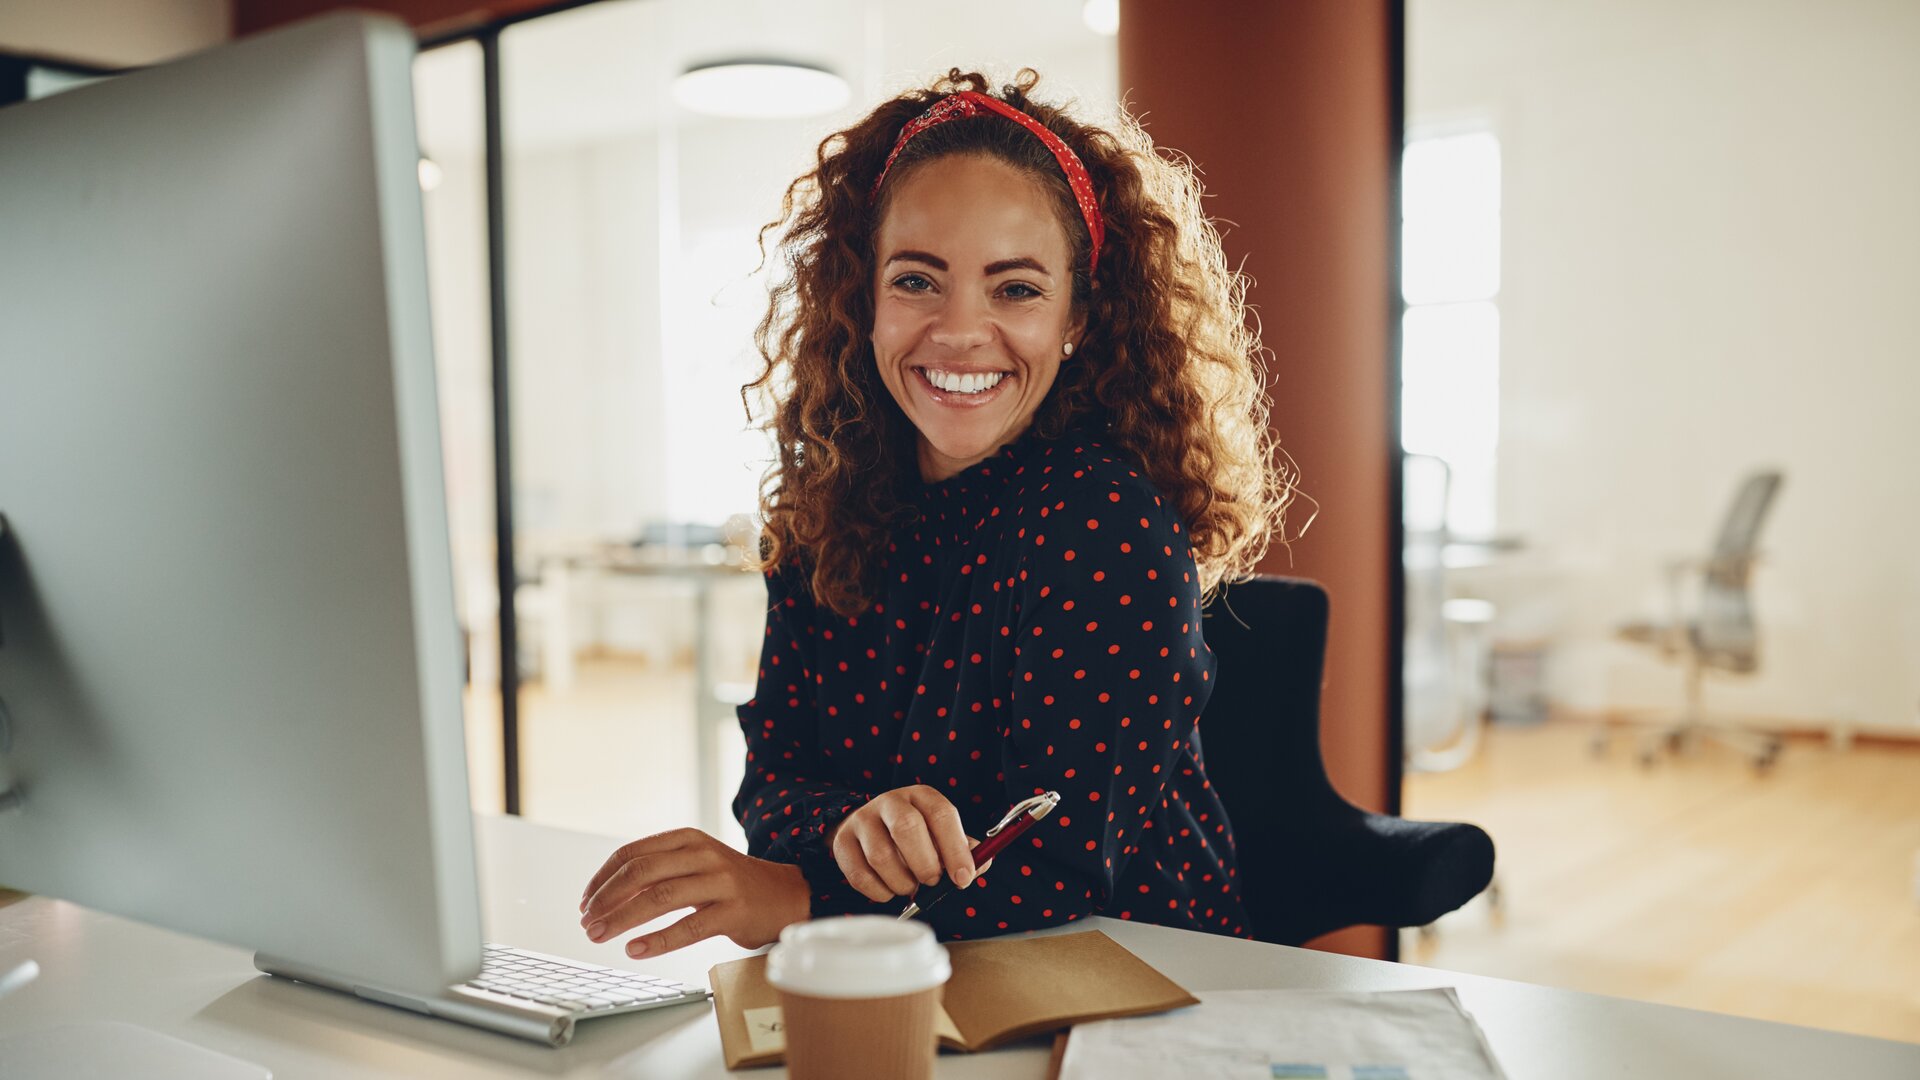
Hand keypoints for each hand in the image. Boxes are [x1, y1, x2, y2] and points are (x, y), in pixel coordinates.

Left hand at [578, 828, 809, 958]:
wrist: (786, 895)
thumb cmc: (732, 883)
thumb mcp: (696, 865)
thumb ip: (659, 873)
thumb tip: (608, 894)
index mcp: (688, 839)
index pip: (633, 853)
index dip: (603, 877)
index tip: (586, 900)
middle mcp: (703, 854)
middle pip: (641, 872)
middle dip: (606, 899)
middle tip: (587, 921)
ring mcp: (720, 882)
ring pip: (659, 898)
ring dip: (622, 919)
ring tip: (600, 935)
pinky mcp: (733, 911)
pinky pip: (688, 927)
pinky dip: (656, 940)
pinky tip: (635, 949)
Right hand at [828, 785, 991, 902]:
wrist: (868, 828)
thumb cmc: (915, 837)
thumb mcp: (940, 835)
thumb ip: (963, 850)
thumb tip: (980, 865)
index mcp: (921, 796)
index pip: (941, 814)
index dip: (955, 849)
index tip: (963, 878)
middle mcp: (890, 802)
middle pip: (907, 828)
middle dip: (925, 865)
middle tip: (932, 882)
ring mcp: (862, 820)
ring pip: (881, 856)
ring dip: (902, 883)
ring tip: (909, 886)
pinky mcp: (842, 842)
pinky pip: (860, 875)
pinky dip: (880, 892)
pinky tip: (889, 889)